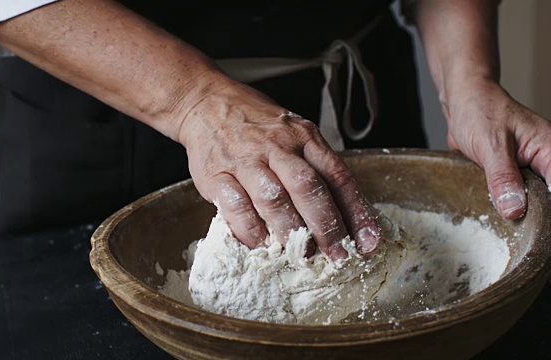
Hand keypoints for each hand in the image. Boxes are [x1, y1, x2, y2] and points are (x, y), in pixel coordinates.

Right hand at [178, 81, 379, 259]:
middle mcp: (276, 146)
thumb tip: (346, 215)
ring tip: (303, 256)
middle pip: (308, 188)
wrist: (205, 104)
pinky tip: (262, 246)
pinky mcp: (216, 175)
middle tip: (338, 256)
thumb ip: (316, 168)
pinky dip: (251, 231)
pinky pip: (235, 207)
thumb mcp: (294, 134)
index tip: (368, 241)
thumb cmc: (257, 126)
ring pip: (273, 199)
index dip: (356, 211)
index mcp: (303, 137)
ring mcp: (245, 160)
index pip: (337, 175)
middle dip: (327, 227)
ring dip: (291, 232)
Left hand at [444, 78, 550, 218]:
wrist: (462, 103)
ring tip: (504, 220)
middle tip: (516, 226)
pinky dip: (505, 204)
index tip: (535, 228)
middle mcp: (544, 161)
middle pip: (546, 199)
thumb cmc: (479, 112)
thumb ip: (503, 177)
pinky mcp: (512, 176)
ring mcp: (528, 170)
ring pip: (530, 201)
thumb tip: (514, 209)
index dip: (546, 210)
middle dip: (533, 214)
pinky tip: (495, 211)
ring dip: (517, 210)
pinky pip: (513, 196)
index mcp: (550, 150)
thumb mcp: (491, 146)